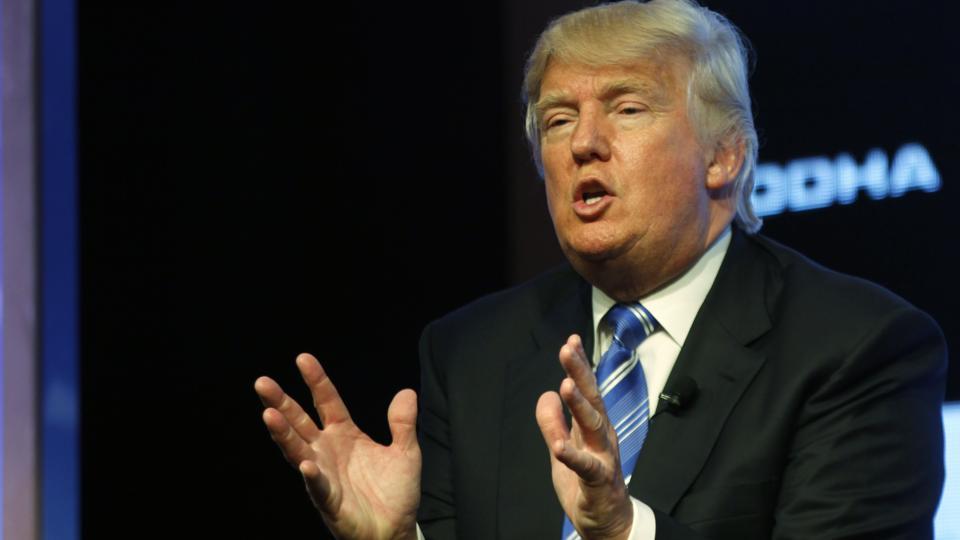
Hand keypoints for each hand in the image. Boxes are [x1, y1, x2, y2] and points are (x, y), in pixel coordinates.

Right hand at [255, 353, 420, 539]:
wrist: (395, 530)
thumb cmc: (395, 492)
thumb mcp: (406, 452)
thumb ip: (403, 423)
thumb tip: (407, 392)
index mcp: (345, 434)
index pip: (326, 401)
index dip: (316, 380)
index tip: (303, 358)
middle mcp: (328, 451)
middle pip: (299, 421)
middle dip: (281, 402)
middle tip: (263, 382)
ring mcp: (324, 474)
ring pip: (297, 450)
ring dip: (283, 434)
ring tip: (268, 415)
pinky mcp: (329, 501)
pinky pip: (318, 487)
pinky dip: (312, 476)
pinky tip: (307, 464)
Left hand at [535, 335, 632, 539]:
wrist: (608, 523)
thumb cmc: (587, 483)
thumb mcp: (563, 448)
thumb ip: (553, 423)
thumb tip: (547, 394)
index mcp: (593, 426)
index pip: (587, 390)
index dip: (580, 365)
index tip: (572, 340)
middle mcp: (602, 436)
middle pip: (592, 399)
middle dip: (580, 372)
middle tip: (568, 348)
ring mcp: (603, 457)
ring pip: (593, 426)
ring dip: (579, 406)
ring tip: (565, 386)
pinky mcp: (599, 481)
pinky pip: (585, 467)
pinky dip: (572, 456)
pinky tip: (559, 447)